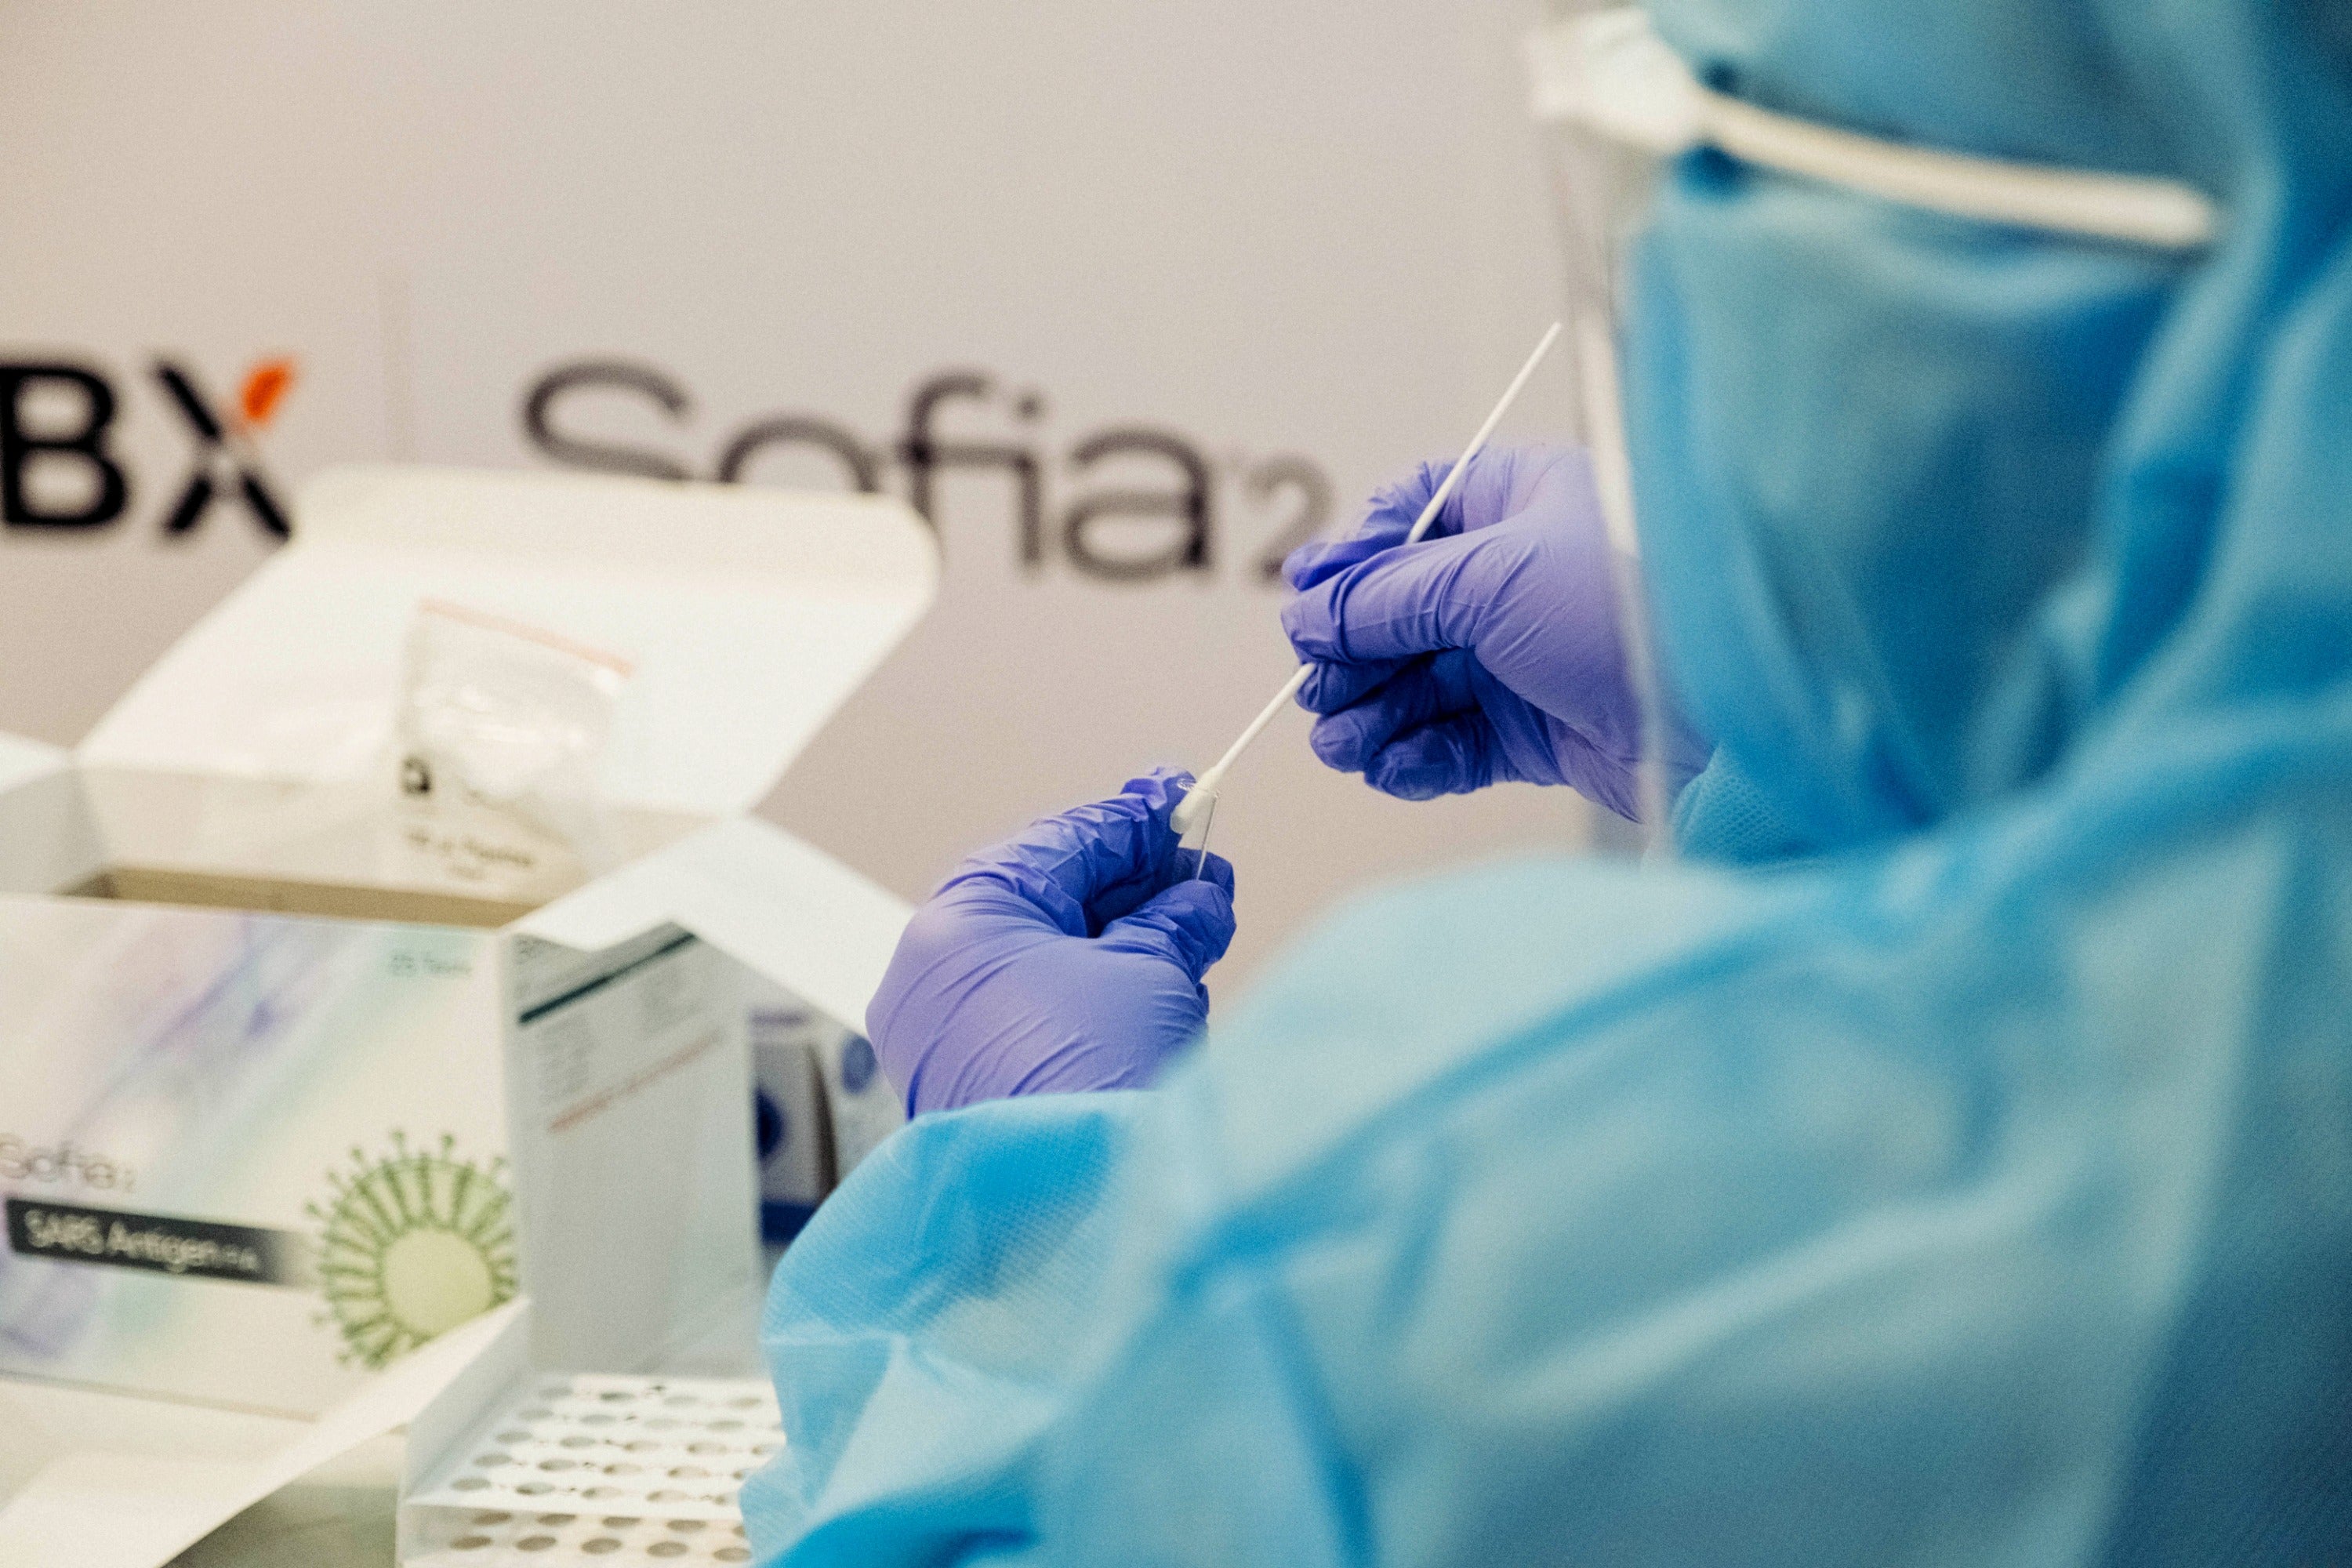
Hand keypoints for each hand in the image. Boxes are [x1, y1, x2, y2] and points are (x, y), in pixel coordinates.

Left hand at [868, 769, 1236, 1115]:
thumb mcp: (1149, 971)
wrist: (1073, 1209)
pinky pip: (1040, 1013)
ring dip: (1125, 938)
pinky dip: (1099, 992)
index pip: (1055, 845)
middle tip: (1204, 867)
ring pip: (1046, 960)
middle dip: (1134, 885)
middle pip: (1047, 903)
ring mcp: (948, 1037)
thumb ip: (1173, 919)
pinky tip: (1162, 980)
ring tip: (1200, 922)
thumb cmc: (1096, 1074)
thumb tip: (1197, 897)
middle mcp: (935, 976)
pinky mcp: (975, 1087)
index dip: (1130, 823)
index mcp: (958, 923)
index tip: (1181, 799)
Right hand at [1280, 444, 1706, 819]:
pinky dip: (1419, 756)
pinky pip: (1459, 740)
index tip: (1307, 602)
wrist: (1733, 718)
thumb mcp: (1489, 579)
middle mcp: (1526, 573)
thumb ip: (1387, 595)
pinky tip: (1393, 768)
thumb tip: (1308, 613)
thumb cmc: (1631, 613)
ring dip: (1375, 714)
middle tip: (1317, 692)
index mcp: (1525, 500)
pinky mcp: (1544, 728)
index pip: (1415, 511)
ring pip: (1425, 681)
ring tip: (1342, 744)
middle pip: (1405, 608)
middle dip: (1355, 654)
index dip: (1355, 557)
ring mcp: (1533, 655)